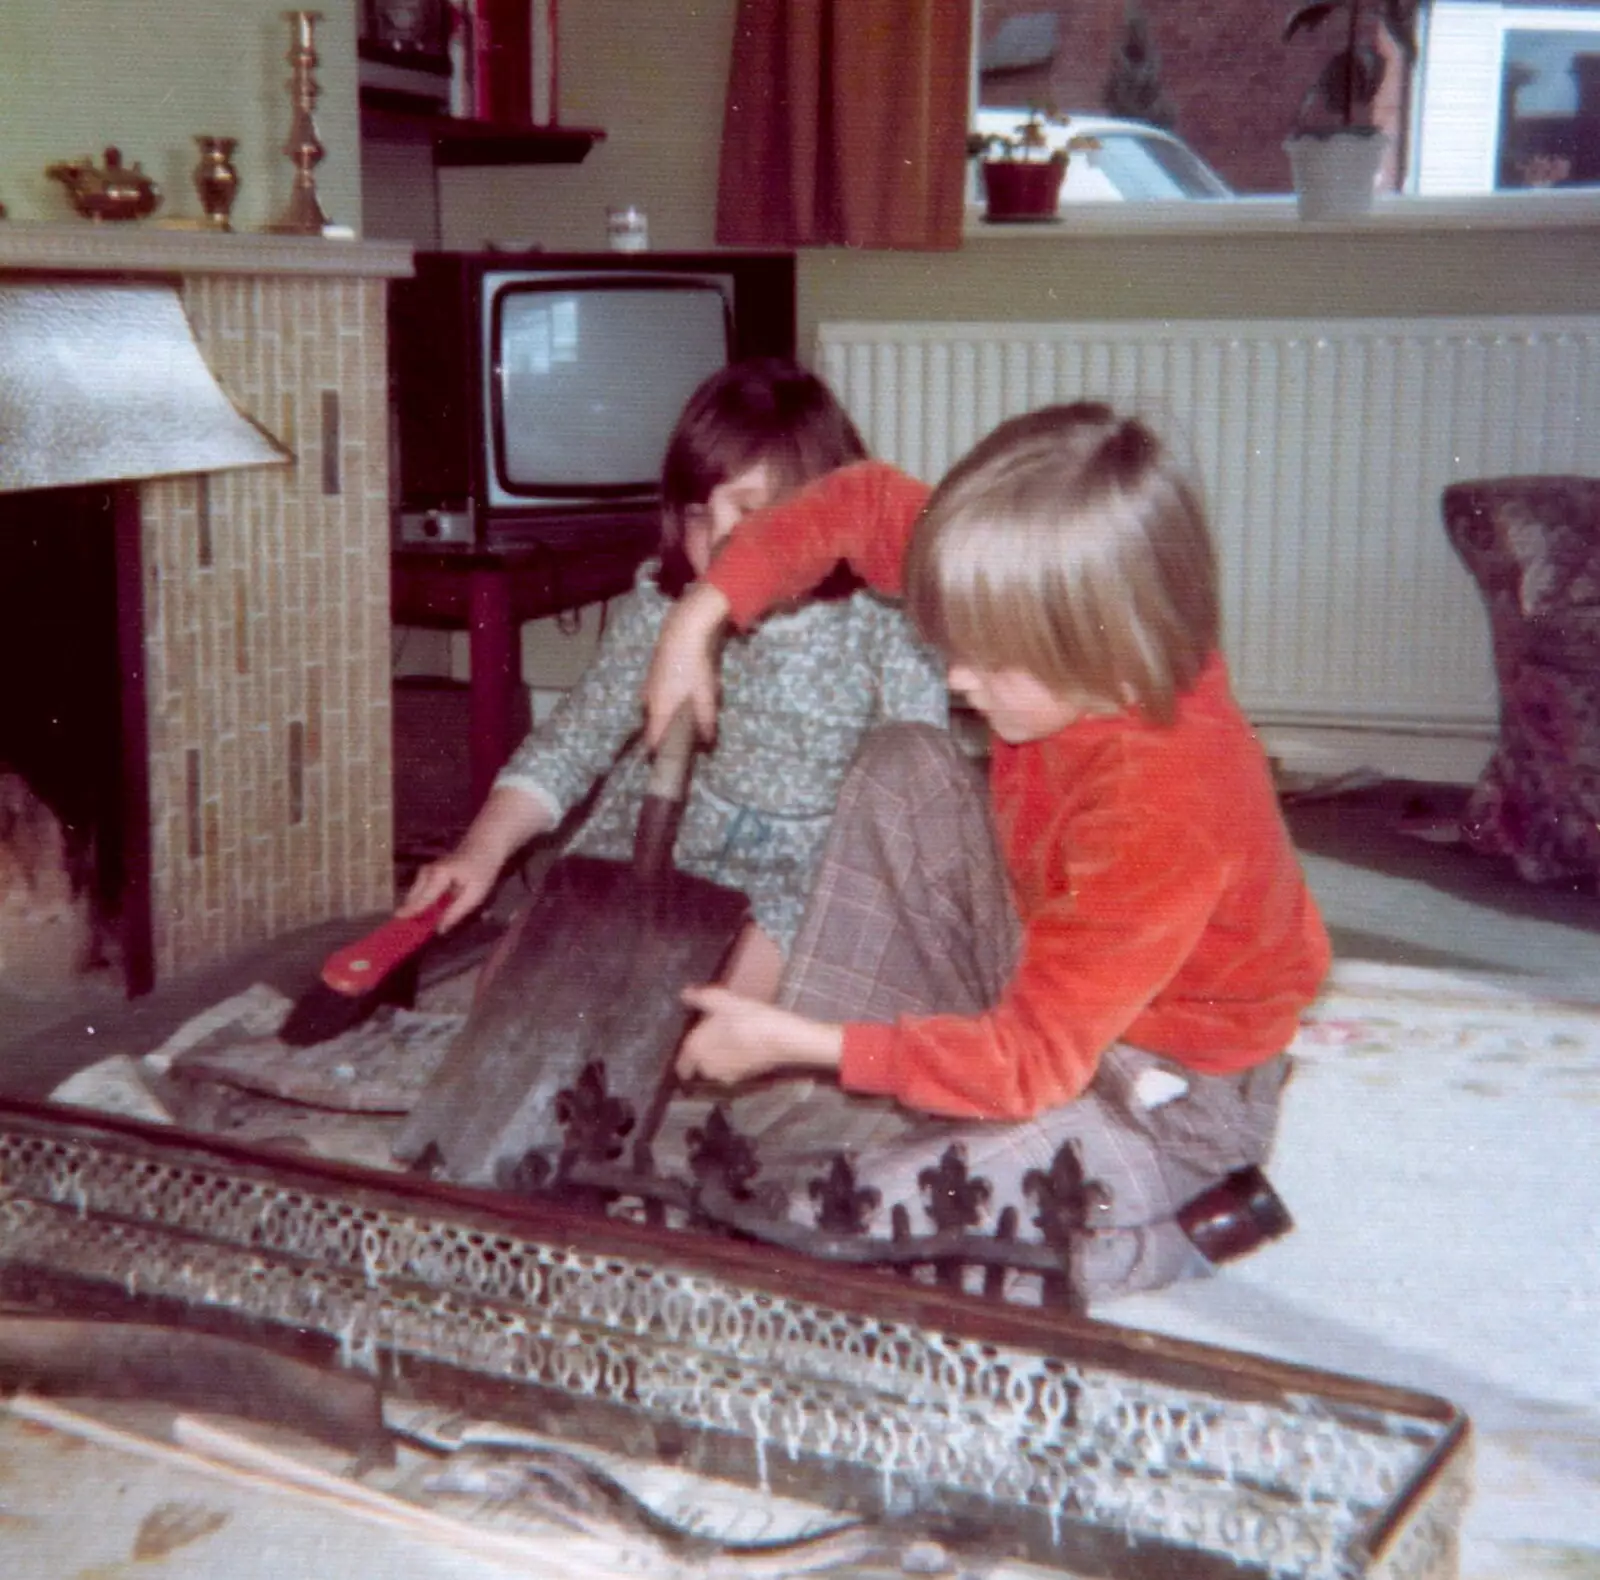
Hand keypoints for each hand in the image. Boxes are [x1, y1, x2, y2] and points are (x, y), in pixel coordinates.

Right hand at [398, 786, 552, 931]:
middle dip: (410, 916)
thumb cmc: (482, 870)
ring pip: (414, 897)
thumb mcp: (475, 895)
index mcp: (438, 876)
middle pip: (412, 900)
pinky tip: (425, 915)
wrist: (483, 846)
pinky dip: (420, 905)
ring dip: (416, 911)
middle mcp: (426, 873)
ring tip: (415, 927)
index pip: (421, 901)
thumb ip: (456, 912)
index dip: (409, 916)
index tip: (396, 927)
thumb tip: (439, 930)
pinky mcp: (425, 874)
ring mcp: (424, 872)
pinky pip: (418, 894)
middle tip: (406, 934)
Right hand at [643, 581, 730, 748]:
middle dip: (667, 734)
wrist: (683, 629)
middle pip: (655, 725)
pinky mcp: (654, 673)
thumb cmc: (694, 666)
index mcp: (658, 710)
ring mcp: (648, 686)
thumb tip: (708, 744)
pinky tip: (685, 693)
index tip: (670, 762)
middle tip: (683, 739)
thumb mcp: (706, 695)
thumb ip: (706, 721)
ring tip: (686, 716)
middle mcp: (648, 701)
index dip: (660, 754)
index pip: (652, 741)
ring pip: (657, 709)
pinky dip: (670, 700)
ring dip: (668, 715)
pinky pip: (660, 695)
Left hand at [675, 984, 843, 1085]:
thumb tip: (684, 994)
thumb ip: (700, 998)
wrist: (782, 1038)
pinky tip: (744, 1045)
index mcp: (696, 1049)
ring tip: (731, 1037)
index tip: (690, 1045)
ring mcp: (726, 1075)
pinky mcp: (743, 1077)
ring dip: (718, 1056)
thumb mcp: (722, 1000)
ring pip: (715, 1067)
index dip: (684, 1056)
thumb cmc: (750, 1018)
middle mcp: (707, 1067)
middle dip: (703, 1052)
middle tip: (714, 1033)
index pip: (682, 1063)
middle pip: (699, 1063)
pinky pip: (730, 1069)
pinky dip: (733, 1060)